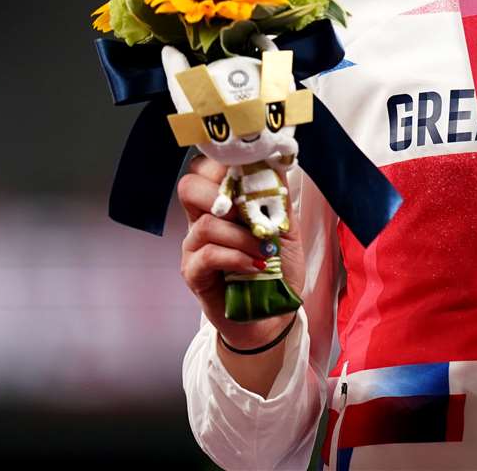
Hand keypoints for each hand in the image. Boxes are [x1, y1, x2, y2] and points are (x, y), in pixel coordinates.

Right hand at [177, 154, 303, 351]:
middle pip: (190, 186)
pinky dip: (236, 257)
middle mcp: (202, 221)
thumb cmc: (277, 268)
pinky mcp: (194, 274)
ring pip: (206, 223)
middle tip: (250, 210)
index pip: (205, 169)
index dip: (225, 165)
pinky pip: (207, 255)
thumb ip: (277, 197)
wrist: (274, 313)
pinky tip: (254, 265)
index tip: (252, 176)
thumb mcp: (286, 227)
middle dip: (223, 192)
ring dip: (242, 235)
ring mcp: (194, 248)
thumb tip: (273, 163)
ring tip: (264, 249)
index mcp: (221, 205)